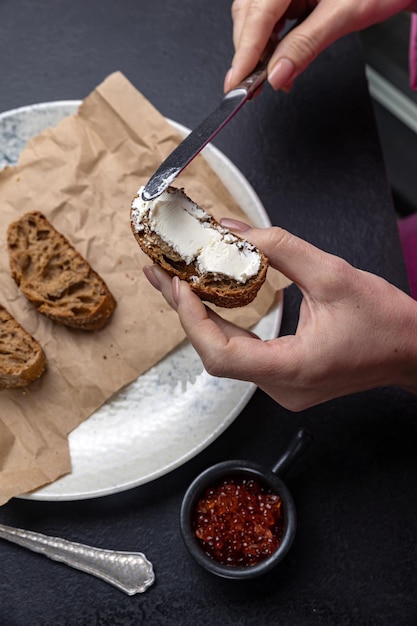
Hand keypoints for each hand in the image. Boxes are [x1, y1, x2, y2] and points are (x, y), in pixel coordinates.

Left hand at [144, 222, 416, 410]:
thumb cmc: (385, 323)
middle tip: (160, 275)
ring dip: (199, 317)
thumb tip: (234, 230)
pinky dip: (222, 325)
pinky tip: (209, 300)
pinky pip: (241, 354)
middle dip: (184, 311)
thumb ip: (280, 249)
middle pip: (213, 353)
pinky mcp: (283, 379)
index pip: (220, 352)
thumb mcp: (333, 275)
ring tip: (175, 282)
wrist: (411, 352)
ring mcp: (281, 387)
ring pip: (224, 354)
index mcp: (293, 368)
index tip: (178, 283)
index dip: (192, 318)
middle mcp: (281, 386)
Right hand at [224, 0, 416, 91]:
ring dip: (258, 53)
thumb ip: (307, 45)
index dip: (245, 51)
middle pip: (249, 15)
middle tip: (250, 88)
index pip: (258, 13)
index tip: (236, 81)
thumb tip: (278, 74)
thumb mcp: (345, 14)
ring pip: (255, 19)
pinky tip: (277, 63)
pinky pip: (270, 21)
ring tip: (268, 79)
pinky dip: (271, 46)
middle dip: (248, 54)